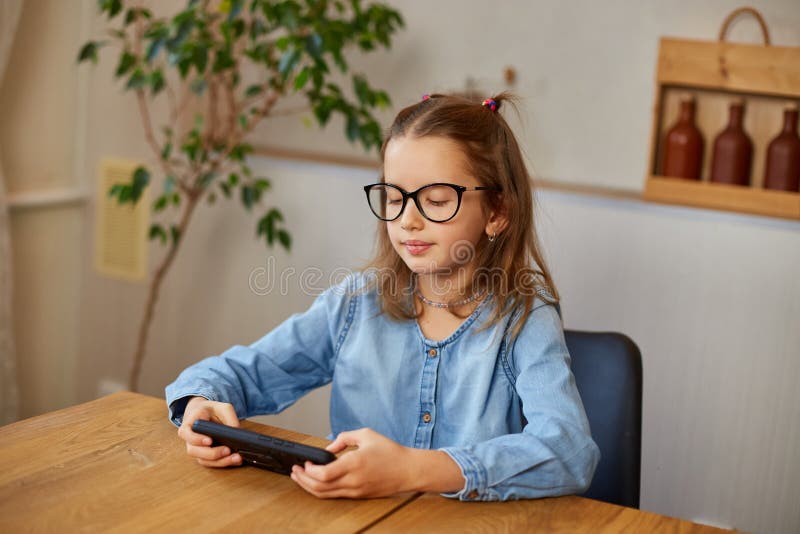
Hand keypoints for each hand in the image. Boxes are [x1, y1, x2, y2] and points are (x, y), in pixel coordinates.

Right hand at [177, 396, 242, 467]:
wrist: (205, 413)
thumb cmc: (212, 410)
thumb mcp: (223, 408)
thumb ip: (230, 418)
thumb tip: (237, 432)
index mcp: (189, 423)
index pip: (186, 433)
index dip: (196, 439)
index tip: (209, 440)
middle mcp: (189, 438)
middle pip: (194, 450)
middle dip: (211, 453)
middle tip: (227, 450)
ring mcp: (195, 448)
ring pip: (202, 459)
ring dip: (219, 461)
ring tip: (235, 457)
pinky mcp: (203, 455)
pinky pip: (210, 463)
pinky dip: (222, 462)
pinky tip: (234, 460)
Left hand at [290, 428, 417, 498]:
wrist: (408, 470)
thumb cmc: (390, 451)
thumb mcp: (366, 434)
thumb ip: (344, 438)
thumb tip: (329, 447)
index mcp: (354, 463)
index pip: (323, 474)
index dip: (309, 471)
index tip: (305, 462)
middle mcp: (353, 480)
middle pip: (319, 487)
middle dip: (302, 480)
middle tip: (295, 471)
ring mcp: (356, 490)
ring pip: (325, 495)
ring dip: (309, 487)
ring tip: (300, 478)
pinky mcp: (358, 496)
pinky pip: (335, 495)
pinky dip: (322, 490)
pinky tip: (317, 483)